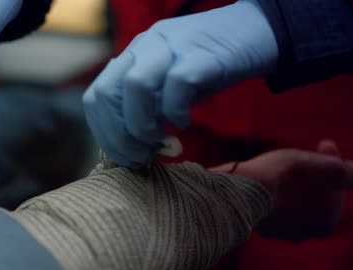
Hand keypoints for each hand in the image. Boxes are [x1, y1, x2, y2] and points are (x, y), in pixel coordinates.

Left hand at [84, 0, 278, 165]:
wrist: (256, 31)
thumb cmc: (209, 66)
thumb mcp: (169, 88)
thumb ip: (149, 110)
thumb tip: (132, 149)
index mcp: (132, 56)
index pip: (96, 96)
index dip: (104, 133)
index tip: (123, 156)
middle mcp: (145, 47)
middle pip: (107, 92)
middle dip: (118, 134)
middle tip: (139, 155)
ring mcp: (172, 47)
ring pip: (135, 86)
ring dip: (141, 125)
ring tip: (159, 141)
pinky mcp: (203, 55)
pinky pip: (178, 84)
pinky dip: (176, 112)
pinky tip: (184, 122)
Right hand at [212, 140, 352, 240]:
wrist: (245, 189)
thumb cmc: (289, 178)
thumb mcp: (332, 170)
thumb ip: (352, 174)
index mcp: (327, 224)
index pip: (336, 188)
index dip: (332, 164)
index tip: (323, 143)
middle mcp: (303, 233)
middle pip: (312, 196)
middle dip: (310, 176)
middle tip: (300, 154)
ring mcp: (275, 230)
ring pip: (289, 199)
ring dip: (288, 182)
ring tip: (277, 166)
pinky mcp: (252, 222)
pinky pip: (266, 202)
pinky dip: (268, 189)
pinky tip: (261, 177)